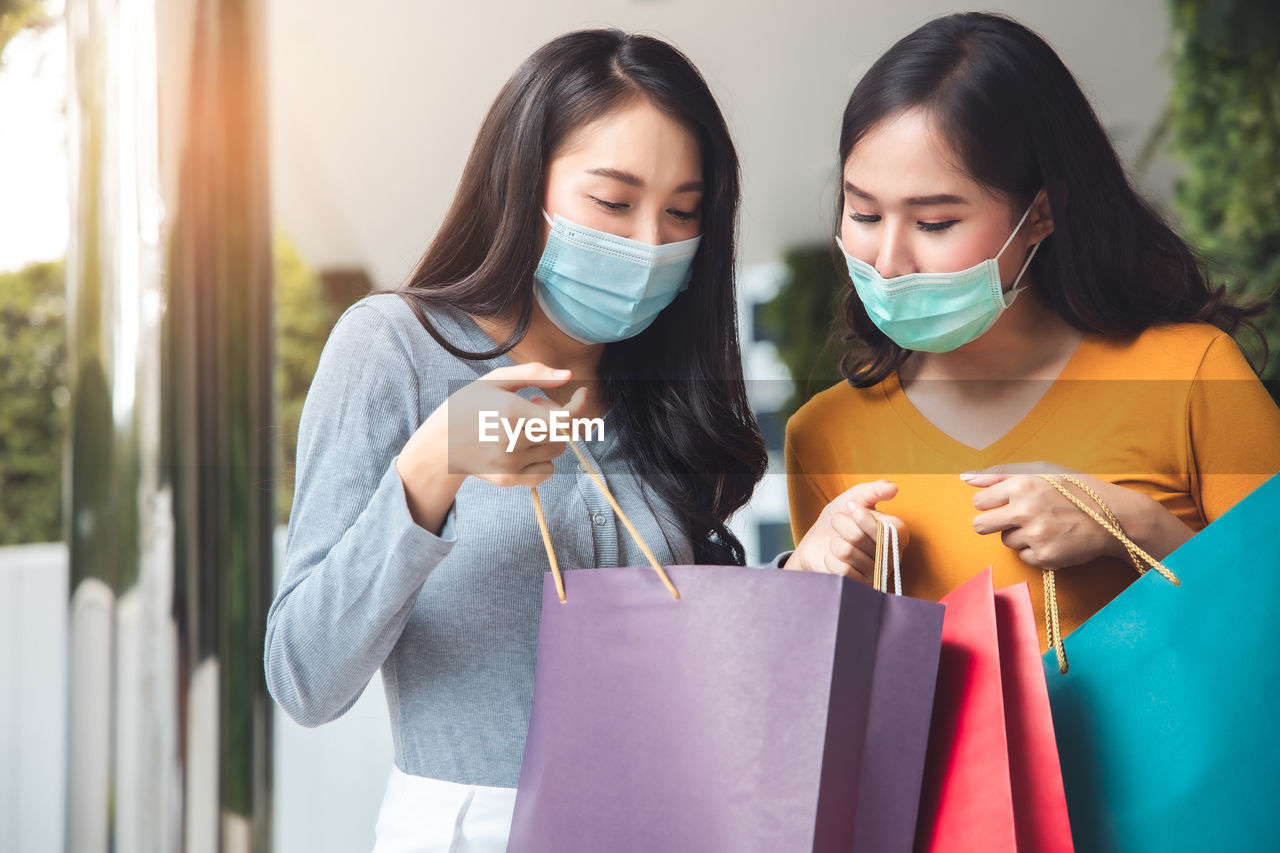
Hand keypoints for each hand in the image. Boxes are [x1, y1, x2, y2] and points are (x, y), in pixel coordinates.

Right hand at [396, 363, 586, 531]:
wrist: (439, 445)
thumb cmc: (467, 407)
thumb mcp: (496, 381)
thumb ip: (534, 374)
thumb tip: (568, 376)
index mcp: (511, 412)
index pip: (564, 419)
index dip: (578, 406)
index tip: (580, 394)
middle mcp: (513, 441)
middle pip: (562, 435)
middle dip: (556, 419)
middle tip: (533, 408)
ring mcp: (511, 463)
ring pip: (556, 453)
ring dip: (548, 438)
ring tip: (522, 427)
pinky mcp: (509, 479)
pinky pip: (545, 472)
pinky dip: (541, 459)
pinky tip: (522, 447)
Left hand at [784, 480, 907, 583]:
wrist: (816, 544)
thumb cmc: (840, 520)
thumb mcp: (854, 498)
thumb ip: (873, 491)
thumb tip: (893, 488)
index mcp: (896, 534)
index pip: (892, 528)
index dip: (866, 518)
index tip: (851, 508)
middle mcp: (892, 557)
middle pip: (864, 538)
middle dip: (843, 525)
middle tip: (839, 524)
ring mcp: (876, 575)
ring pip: (849, 552)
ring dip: (835, 543)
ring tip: (836, 542)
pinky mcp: (860, 588)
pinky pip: (843, 570)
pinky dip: (831, 559)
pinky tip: (833, 558)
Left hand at [962, 463, 1129, 569]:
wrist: (1114, 518)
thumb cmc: (1075, 490)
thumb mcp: (1041, 472)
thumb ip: (1000, 474)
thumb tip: (965, 478)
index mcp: (1022, 485)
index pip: (979, 502)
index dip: (990, 504)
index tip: (1003, 505)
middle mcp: (1025, 509)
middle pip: (980, 526)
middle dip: (991, 525)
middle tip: (1011, 522)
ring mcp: (1035, 535)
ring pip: (1006, 541)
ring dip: (1020, 536)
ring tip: (1045, 527)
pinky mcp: (1045, 556)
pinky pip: (1024, 557)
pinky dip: (1035, 551)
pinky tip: (1054, 540)